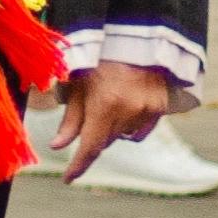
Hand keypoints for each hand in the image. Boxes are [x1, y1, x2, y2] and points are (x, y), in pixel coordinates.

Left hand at [53, 61, 178, 166]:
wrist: (137, 39)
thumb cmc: (101, 59)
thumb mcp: (80, 84)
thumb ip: (71, 119)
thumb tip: (57, 146)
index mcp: (105, 105)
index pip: (90, 147)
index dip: (78, 165)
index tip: (67, 178)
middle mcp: (129, 111)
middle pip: (105, 141)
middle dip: (94, 134)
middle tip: (91, 110)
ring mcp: (147, 111)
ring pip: (122, 136)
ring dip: (112, 128)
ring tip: (110, 99)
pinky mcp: (160, 108)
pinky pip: (140, 130)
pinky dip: (130, 125)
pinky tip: (126, 105)